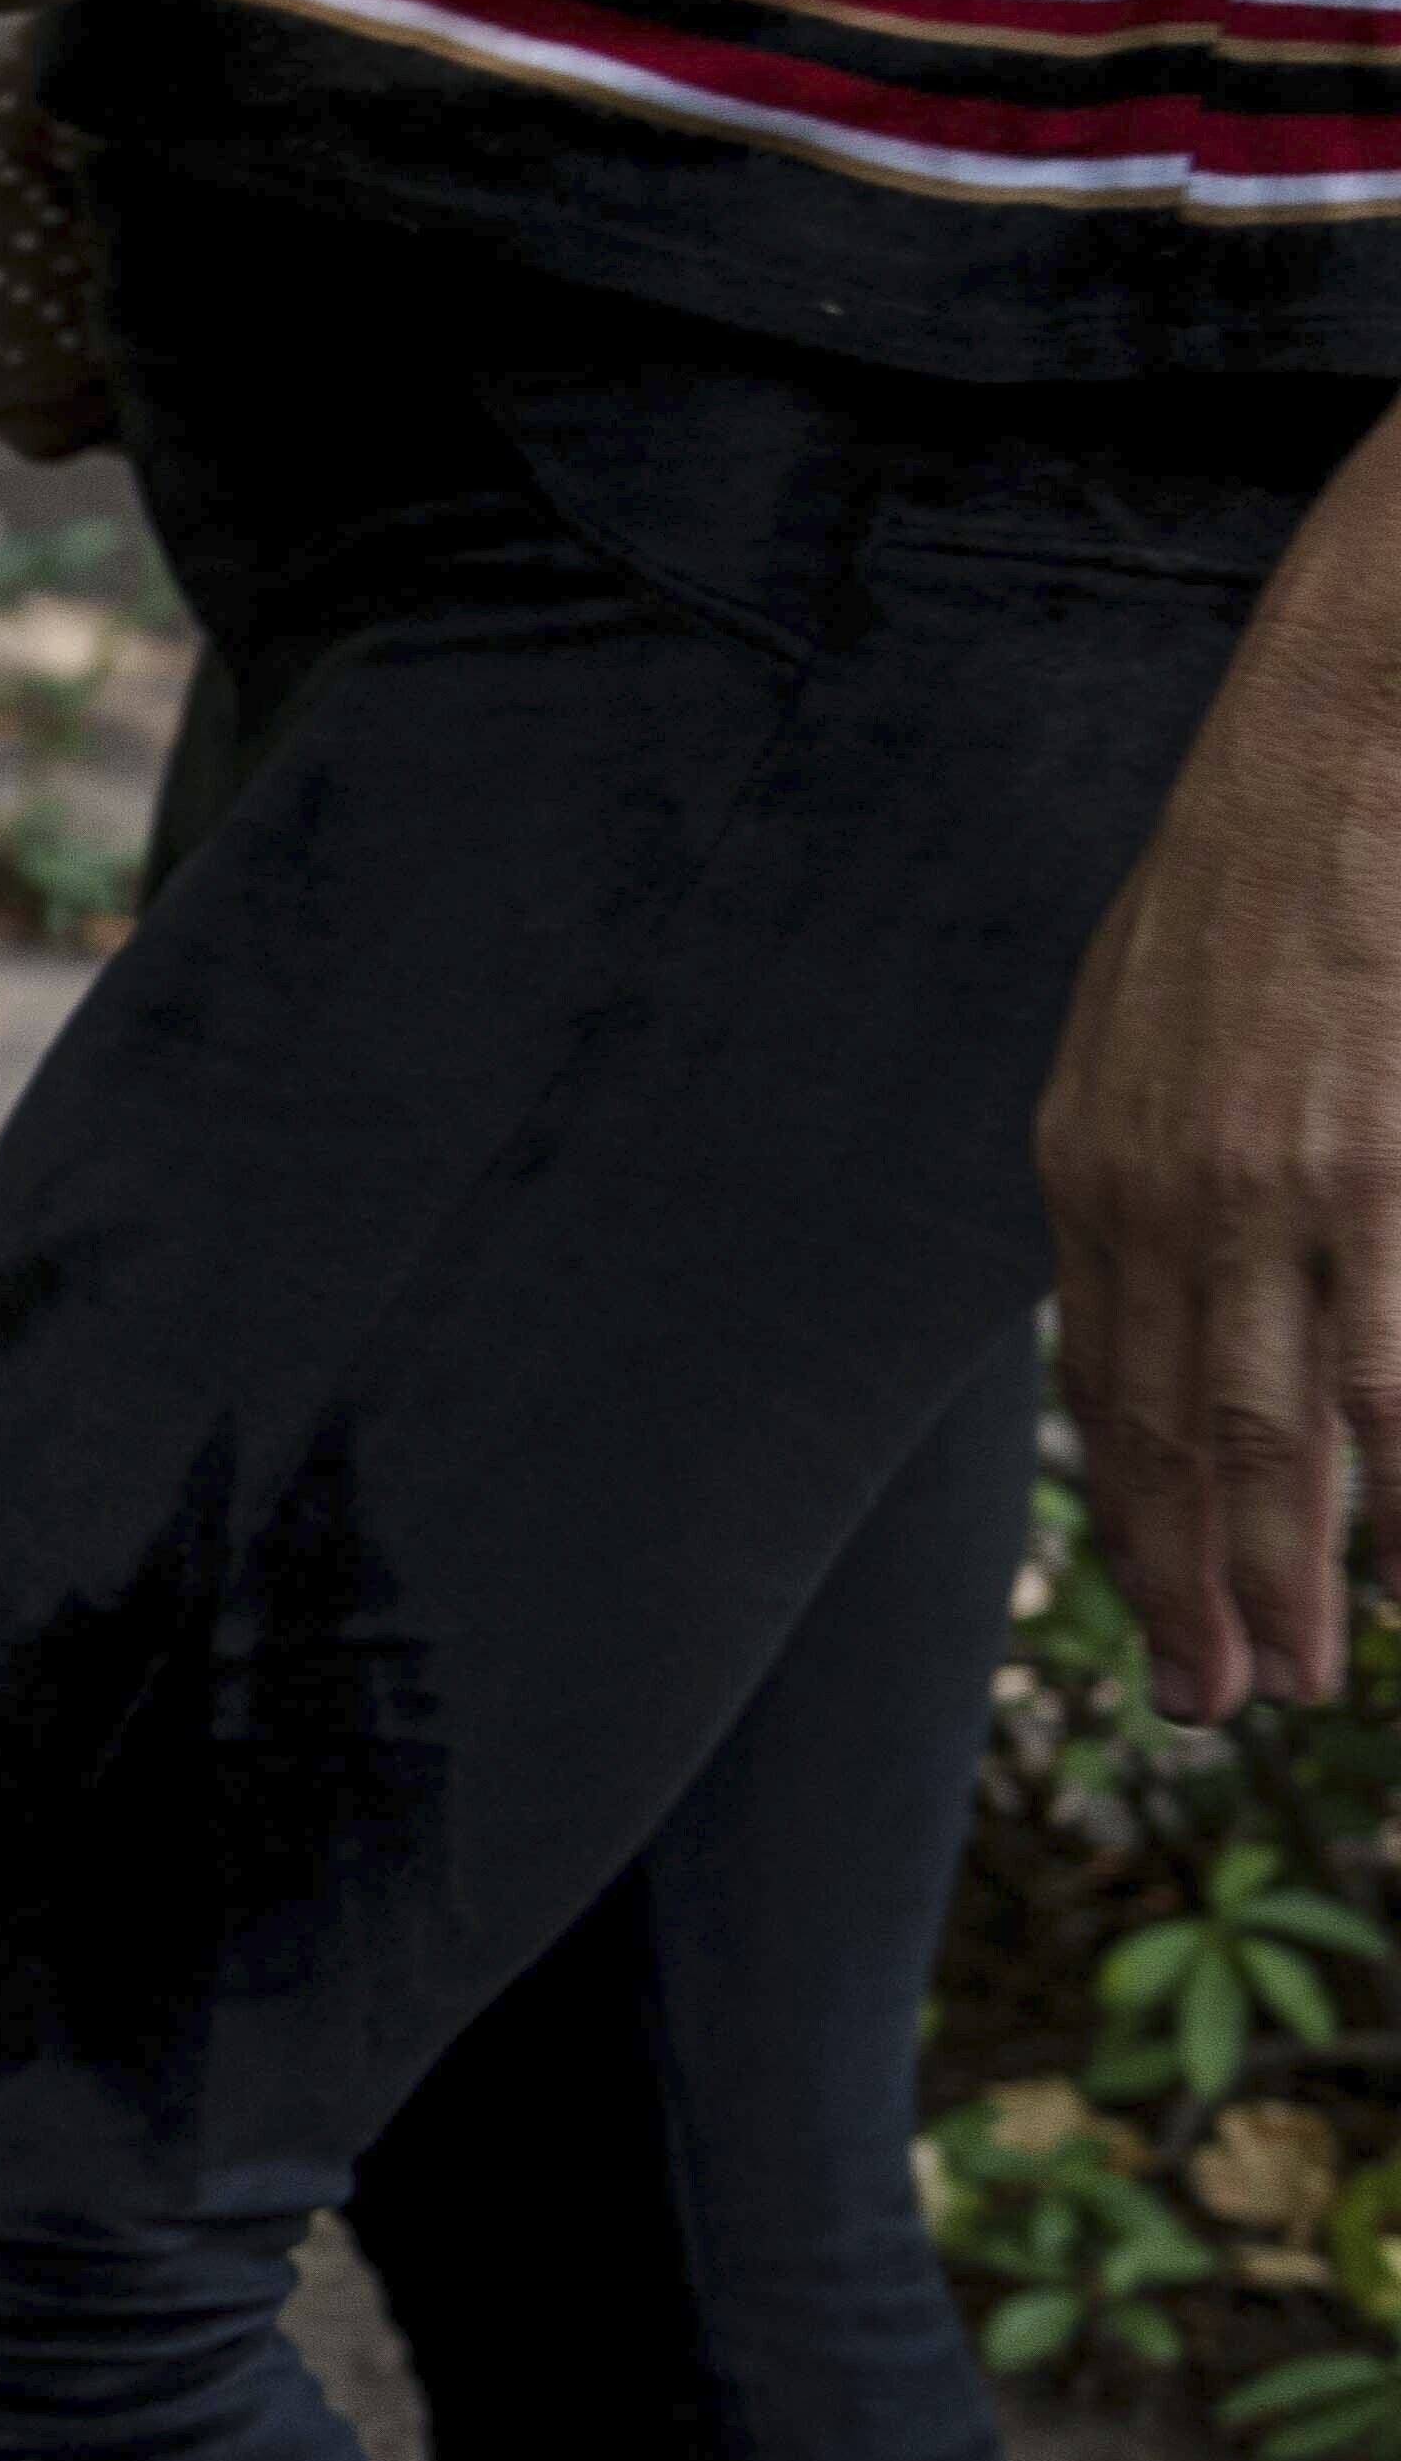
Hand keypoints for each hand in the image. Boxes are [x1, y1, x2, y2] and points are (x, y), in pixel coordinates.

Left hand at [1046, 516, 1400, 1720]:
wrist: (1336, 756)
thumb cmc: (1245, 893)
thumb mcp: (1127, 1042)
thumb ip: (1129, 1178)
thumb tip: (1137, 1299)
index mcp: (1091, 1174)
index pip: (1101, 1389)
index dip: (1131, 1519)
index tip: (1158, 1615)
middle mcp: (1170, 1201)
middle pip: (1178, 1439)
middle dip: (1193, 1588)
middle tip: (1217, 1703)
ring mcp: (1286, 1193)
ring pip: (1281, 1429)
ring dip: (1288, 1569)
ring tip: (1296, 1675)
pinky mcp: (1386, 1172)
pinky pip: (1395, 1368)